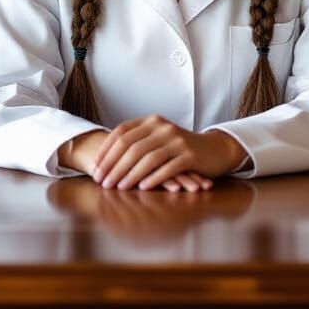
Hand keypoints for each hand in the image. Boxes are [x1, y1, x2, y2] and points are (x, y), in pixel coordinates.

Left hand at [91, 115, 246, 191]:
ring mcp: (177, 140)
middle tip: (102, 182)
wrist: (213, 149)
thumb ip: (138, 142)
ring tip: (118, 187)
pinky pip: (168, 167)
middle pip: (132, 146)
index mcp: (152, 121)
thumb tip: (107, 160)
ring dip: (130, 174)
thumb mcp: (158, 138)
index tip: (95, 168)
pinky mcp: (189, 155)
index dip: (107, 151)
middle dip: (114, 166)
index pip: (122, 133)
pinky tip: (143, 188)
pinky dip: (153, 178)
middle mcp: (163, 127)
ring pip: (148, 157)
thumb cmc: (180, 147)